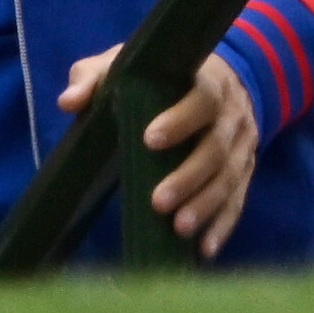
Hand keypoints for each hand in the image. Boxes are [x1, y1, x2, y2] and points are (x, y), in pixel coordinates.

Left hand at [58, 47, 258, 257]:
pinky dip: (222, 226)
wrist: (223, 79)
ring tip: (179, 228)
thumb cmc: (162, 74)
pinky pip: (238, 200)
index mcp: (208, 81)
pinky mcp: (245, 171)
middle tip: (158, 201)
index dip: (180, 119)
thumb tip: (68, 102)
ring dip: (205, 205)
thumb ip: (96, 76)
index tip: (150, 140)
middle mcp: (232, 114)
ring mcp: (242, 145)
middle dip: (189, 176)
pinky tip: (203, 249)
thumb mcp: (128, 63)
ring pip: (229, 177)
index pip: (201, 98)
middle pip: (216, 146)